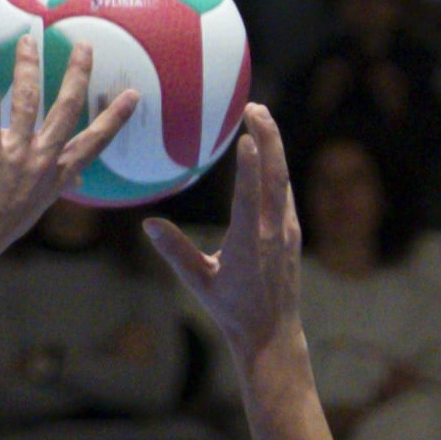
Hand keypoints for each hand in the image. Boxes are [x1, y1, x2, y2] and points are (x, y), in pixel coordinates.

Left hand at [0, 35, 138, 264]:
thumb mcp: (33, 209)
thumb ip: (49, 186)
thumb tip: (74, 177)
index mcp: (56, 178)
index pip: (93, 143)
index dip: (113, 118)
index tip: (133, 96)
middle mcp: (41, 163)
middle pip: (67, 110)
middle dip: (77, 75)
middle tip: (84, 46)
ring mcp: (15, 156)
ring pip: (28, 101)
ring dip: (29, 66)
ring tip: (29, 40)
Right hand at [141, 106, 302, 361]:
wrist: (272, 333)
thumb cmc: (231, 310)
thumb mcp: (198, 283)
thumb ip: (175, 251)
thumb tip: (148, 224)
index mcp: (249, 244)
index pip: (250, 198)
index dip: (249, 166)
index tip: (245, 136)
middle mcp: (273, 232)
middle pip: (276, 176)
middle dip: (268, 138)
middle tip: (255, 107)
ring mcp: (287, 231)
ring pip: (283, 179)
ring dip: (273, 146)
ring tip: (260, 117)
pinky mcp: (292, 233)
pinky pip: (285, 192)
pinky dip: (276, 167)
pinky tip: (268, 152)